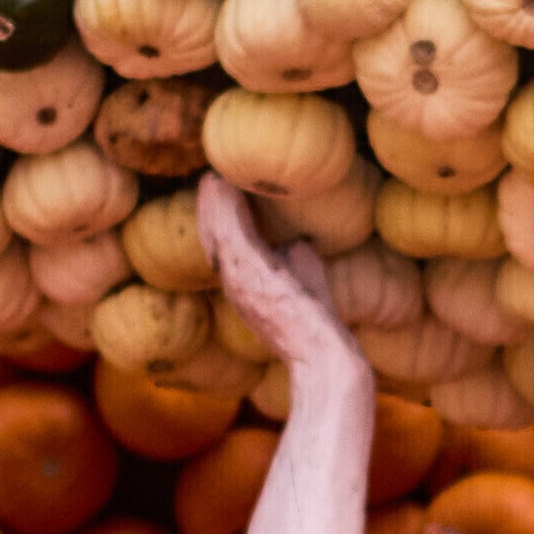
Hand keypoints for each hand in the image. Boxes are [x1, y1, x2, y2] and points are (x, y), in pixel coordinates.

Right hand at [201, 187, 346, 390]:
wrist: (323, 354)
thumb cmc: (314, 319)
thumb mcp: (302, 277)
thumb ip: (295, 255)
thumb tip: (298, 237)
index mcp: (244, 284)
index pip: (223, 247)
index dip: (219, 220)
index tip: (218, 193)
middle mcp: (235, 283)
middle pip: (213, 238)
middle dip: (210, 208)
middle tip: (209, 179)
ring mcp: (240, 281)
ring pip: (217, 234)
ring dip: (213, 204)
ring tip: (212, 178)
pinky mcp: (252, 276)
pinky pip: (230, 235)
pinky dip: (224, 209)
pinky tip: (221, 185)